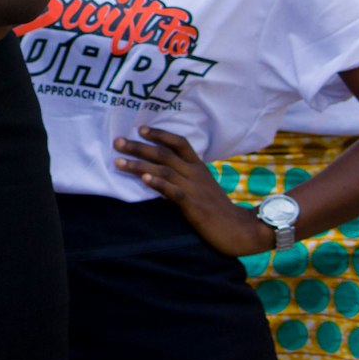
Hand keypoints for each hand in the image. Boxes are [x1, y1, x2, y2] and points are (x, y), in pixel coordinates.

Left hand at [114, 127, 268, 256]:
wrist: (240, 230)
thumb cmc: (218, 210)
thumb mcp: (204, 187)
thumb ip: (187, 176)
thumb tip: (163, 171)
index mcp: (198, 167)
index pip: (180, 143)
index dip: (160, 134)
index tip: (141, 129)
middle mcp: (196, 174)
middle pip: (165, 154)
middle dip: (139, 147)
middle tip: (117, 142)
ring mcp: (195, 189)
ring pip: (165, 170)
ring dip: (139, 165)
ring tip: (119, 162)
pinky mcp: (195, 206)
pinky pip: (175, 192)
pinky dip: (159, 184)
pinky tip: (145, 179)